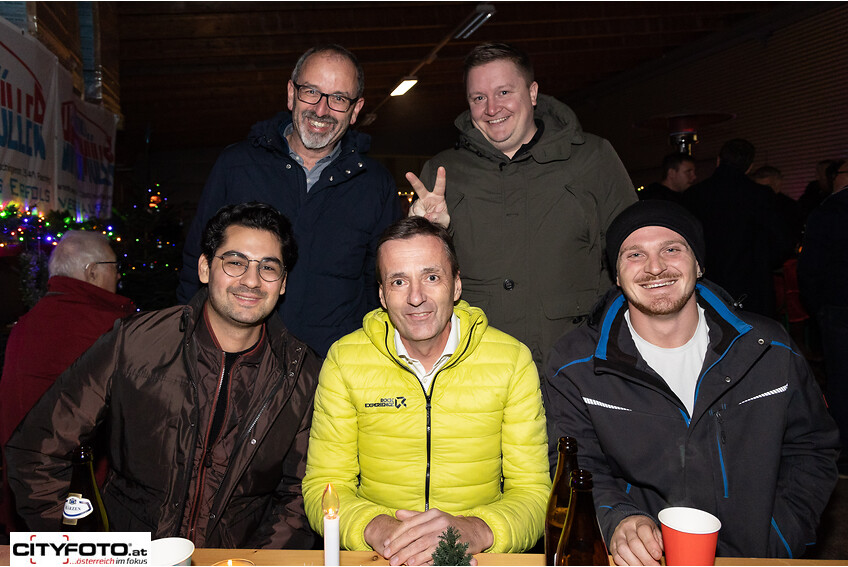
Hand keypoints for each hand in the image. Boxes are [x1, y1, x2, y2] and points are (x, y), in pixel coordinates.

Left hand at [372, 508, 491, 565]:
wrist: (474, 532)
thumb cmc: (450, 526)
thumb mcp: (434, 518)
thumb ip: (415, 516)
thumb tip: (397, 513)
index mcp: (432, 514)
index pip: (409, 524)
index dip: (396, 534)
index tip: (385, 544)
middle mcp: (439, 521)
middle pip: (413, 534)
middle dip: (398, 546)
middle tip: (387, 556)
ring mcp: (446, 532)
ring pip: (421, 545)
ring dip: (407, 555)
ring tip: (396, 562)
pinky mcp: (453, 544)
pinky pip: (434, 553)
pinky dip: (421, 560)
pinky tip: (412, 564)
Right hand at [406, 167, 449, 227]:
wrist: (432, 227)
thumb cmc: (441, 220)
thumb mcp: (445, 220)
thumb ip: (439, 217)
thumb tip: (427, 216)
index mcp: (437, 196)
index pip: (440, 186)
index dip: (441, 177)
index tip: (441, 168)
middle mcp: (426, 197)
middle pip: (419, 188)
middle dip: (413, 180)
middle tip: (408, 174)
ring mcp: (418, 203)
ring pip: (417, 209)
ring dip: (422, 216)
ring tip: (427, 220)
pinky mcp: (412, 210)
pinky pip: (413, 215)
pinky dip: (418, 220)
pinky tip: (421, 220)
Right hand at [609, 515, 662, 565]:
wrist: (628, 525)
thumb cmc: (644, 530)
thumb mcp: (654, 531)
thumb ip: (660, 540)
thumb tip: (666, 551)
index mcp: (639, 522)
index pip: (643, 530)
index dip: (651, 544)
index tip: (658, 555)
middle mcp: (627, 528)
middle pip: (634, 543)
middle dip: (646, 558)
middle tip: (655, 566)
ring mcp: (618, 537)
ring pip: (624, 550)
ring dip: (636, 563)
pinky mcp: (612, 546)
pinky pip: (617, 557)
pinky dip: (626, 565)